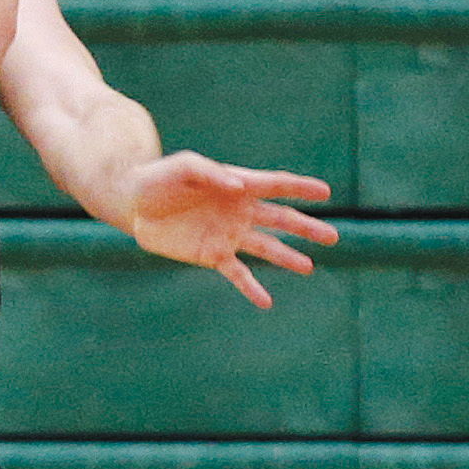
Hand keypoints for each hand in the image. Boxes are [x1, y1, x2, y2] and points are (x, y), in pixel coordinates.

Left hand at [126, 152, 335, 307]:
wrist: (136, 204)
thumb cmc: (162, 178)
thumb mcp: (186, 167)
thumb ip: (214, 174)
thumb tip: (239, 188)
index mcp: (239, 184)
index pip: (277, 186)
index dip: (301, 188)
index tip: (326, 192)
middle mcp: (241, 211)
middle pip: (281, 219)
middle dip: (306, 227)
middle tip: (333, 237)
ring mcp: (229, 234)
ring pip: (267, 248)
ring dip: (288, 258)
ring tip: (309, 267)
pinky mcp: (213, 255)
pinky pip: (238, 274)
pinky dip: (252, 287)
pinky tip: (267, 301)